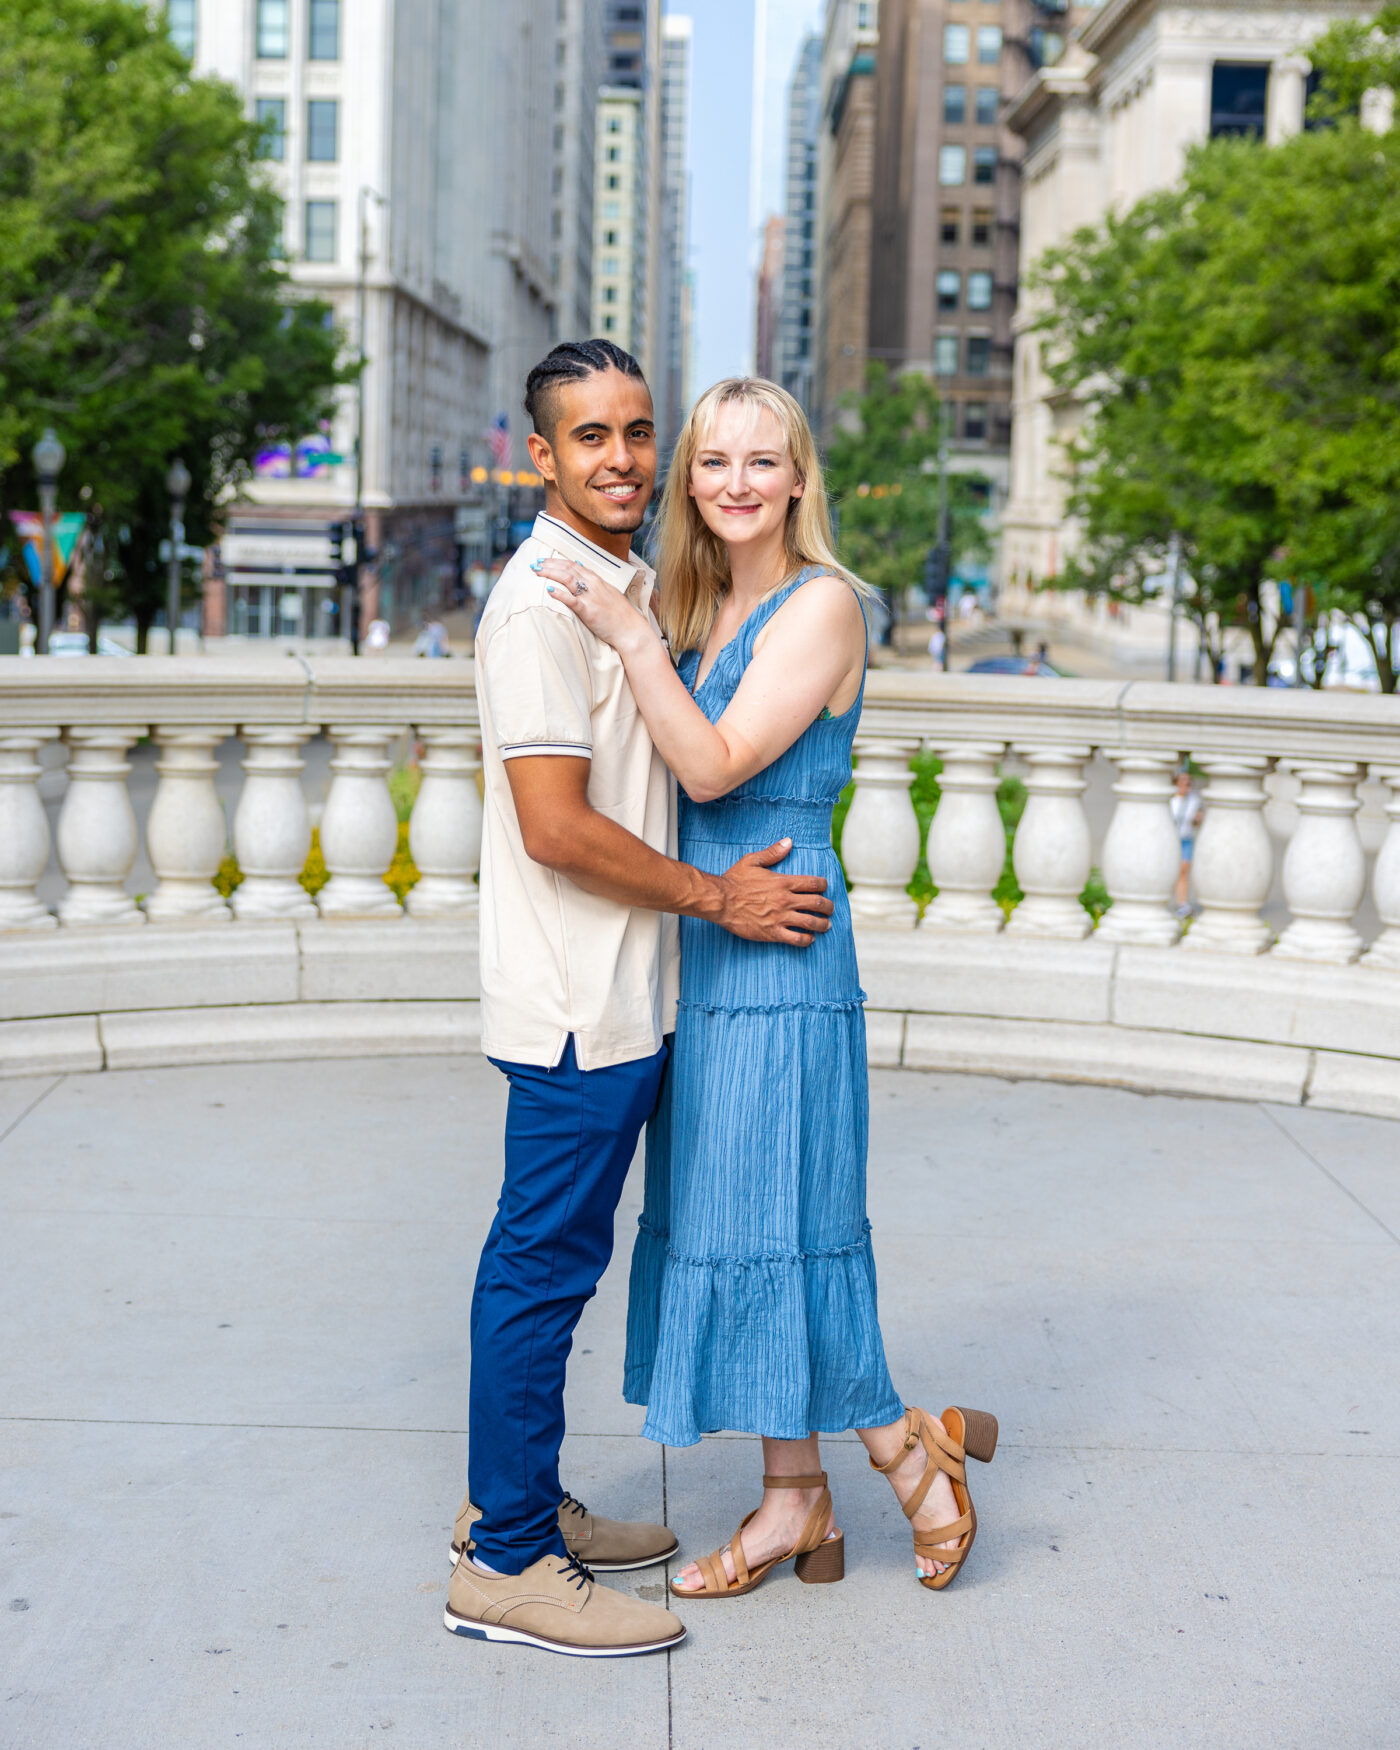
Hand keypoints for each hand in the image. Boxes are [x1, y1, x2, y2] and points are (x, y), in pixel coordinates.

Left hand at [532, 555, 652, 655]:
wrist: (631, 630)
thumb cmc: (619, 614)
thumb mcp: (608, 592)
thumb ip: (593, 581)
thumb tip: (579, 568)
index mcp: (597, 580)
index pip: (573, 565)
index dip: (556, 561)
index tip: (543, 561)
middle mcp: (593, 585)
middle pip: (567, 569)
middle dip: (549, 565)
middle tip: (534, 564)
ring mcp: (591, 597)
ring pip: (567, 579)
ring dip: (550, 574)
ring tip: (536, 572)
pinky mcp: (589, 611)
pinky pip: (572, 600)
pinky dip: (560, 594)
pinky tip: (549, 590)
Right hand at [714, 839, 833, 945]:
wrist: (720, 901)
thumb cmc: (734, 880)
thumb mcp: (752, 861)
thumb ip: (772, 853)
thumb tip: (788, 842)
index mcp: (783, 882)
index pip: (814, 883)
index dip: (824, 886)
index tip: (824, 888)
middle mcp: (786, 900)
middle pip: (818, 904)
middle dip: (828, 907)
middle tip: (830, 909)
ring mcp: (780, 918)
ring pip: (811, 923)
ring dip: (823, 924)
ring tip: (826, 925)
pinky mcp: (773, 933)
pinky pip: (796, 939)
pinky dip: (807, 940)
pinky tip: (809, 939)